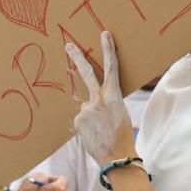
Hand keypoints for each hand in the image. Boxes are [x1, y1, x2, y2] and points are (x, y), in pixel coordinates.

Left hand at [67, 31, 134, 164]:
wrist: (116, 156)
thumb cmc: (122, 135)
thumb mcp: (120, 113)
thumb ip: (106, 102)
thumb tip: (90, 102)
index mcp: (113, 96)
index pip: (112, 68)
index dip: (108, 49)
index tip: (104, 34)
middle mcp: (98, 99)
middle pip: (87, 73)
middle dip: (77, 57)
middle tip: (68, 45)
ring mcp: (86, 110)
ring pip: (86, 106)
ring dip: (91, 115)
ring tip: (100, 129)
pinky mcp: (78, 120)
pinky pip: (81, 118)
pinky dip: (86, 125)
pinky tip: (94, 133)